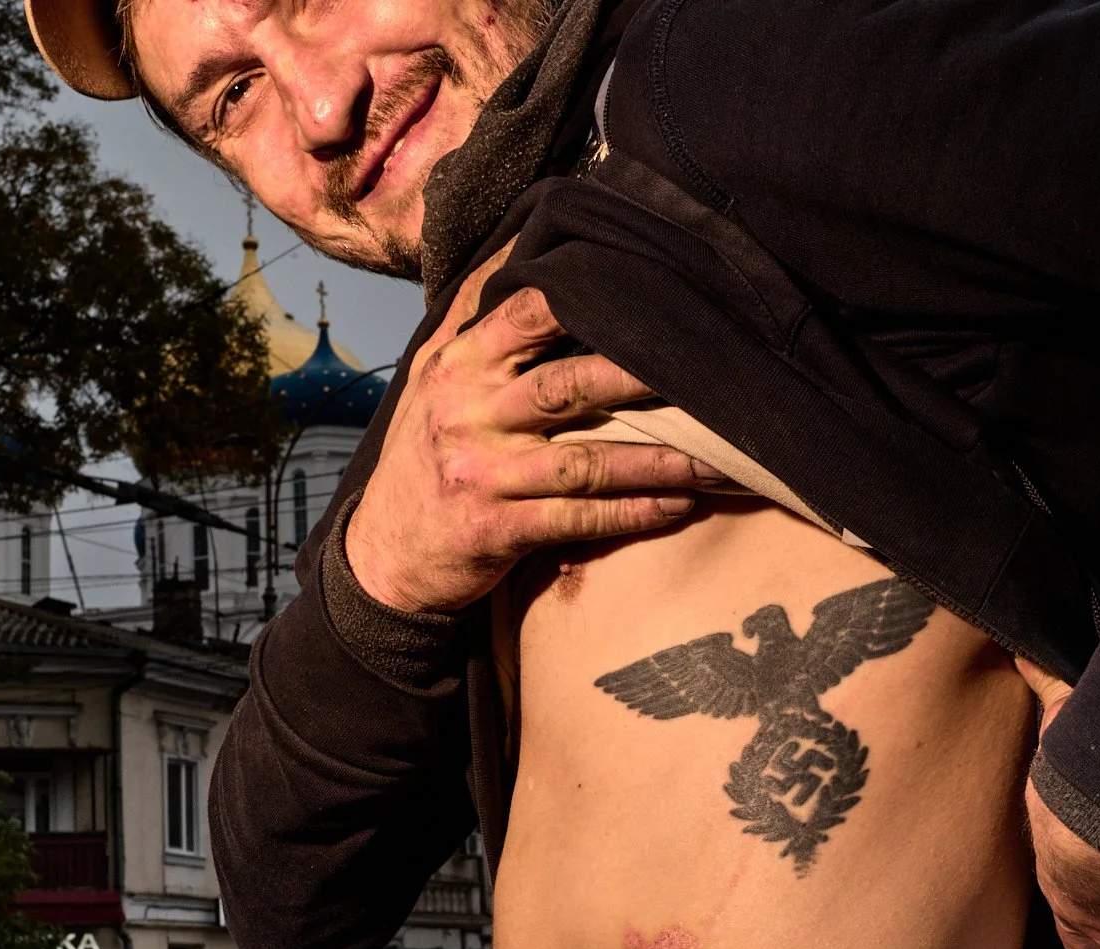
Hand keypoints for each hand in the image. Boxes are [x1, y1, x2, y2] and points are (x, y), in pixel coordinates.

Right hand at [347, 246, 728, 612]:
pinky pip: (578, 520)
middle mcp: (470, 414)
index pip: (527, 313)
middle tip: (704, 370)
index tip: (650, 287)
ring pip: (585, 462)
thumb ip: (471, 316)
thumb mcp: (429, 377)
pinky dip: (632, 514)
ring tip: (715, 457)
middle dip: (639, 378)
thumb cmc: (422, 455)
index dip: (587, 297)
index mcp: (458, 366)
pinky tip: (678, 505)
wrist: (384, 554)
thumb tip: (518, 243)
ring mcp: (485, 475)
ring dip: (656, 461)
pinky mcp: (498, 530)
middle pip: (568, 386)